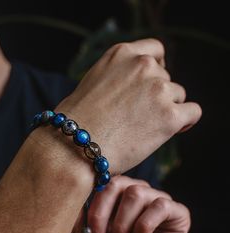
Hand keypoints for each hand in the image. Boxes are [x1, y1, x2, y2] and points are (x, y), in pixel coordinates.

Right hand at [57, 39, 201, 174]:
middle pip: (166, 77)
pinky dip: (186, 121)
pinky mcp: (169, 115)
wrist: (74, 146)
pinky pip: (193, 112)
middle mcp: (143, 65)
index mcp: (122, 53)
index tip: (153, 86)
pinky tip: (174, 130)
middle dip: (157, 96)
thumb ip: (119, 77)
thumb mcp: (94, 83)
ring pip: (178, 96)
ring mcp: (158, 89)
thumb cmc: (77, 122)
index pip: (155, 51)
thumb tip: (135, 90)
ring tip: (145, 129)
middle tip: (140, 117)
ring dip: (167, 110)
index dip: (157, 70)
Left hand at [73, 175, 190, 232]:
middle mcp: (138, 194)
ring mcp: (158, 202)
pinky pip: (161, 206)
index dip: (95, 207)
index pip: (103, 184)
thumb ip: (81, 221)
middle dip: (106, 214)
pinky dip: (145, 225)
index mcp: (117, 197)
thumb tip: (72, 200)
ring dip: (124, 224)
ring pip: (138, 193)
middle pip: (119, 183)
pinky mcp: (178, 215)